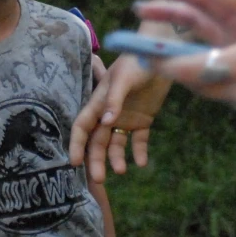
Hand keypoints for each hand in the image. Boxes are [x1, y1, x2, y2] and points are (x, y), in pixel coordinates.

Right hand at [70, 53, 171, 183]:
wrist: (161, 56)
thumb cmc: (136, 62)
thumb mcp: (123, 79)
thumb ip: (114, 100)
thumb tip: (106, 122)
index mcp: (98, 102)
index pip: (82, 126)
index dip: (76, 144)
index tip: (74, 162)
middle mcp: (109, 114)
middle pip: (98, 141)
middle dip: (96, 160)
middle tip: (98, 179)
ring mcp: (126, 118)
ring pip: (116, 144)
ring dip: (116, 159)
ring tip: (121, 171)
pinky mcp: (143, 120)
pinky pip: (139, 141)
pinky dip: (139, 152)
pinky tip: (142, 163)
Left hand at [139, 0, 235, 123]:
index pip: (184, 67)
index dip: (156, 56)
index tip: (135, 43)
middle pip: (190, 74)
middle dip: (164, 50)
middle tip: (142, 17)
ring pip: (207, 81)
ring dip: (185, 59)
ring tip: (163, 30)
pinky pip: (227, 87)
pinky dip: (212, 67)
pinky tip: (207, 49)